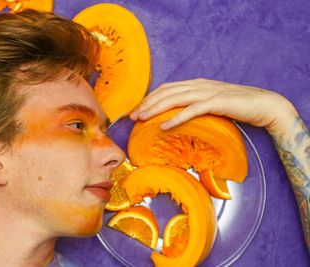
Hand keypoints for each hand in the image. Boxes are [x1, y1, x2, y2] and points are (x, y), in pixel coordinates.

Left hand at [129, 78, 297, 134]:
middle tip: (131, 117)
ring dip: (155, 109)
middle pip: (165, 92)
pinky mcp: (217, 102)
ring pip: (174, 99)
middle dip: (146, 103)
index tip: (136, 110)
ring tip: (141, 119)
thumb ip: (194, 105)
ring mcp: (207, 92)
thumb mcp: (210, 103)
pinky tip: (163, 127)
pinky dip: (176, 118)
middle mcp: (198, 85)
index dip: (149, 98)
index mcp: (195, 84)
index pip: (166, 89)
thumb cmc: (235, 106)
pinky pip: (192, 110)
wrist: (263, 104)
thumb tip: (176, 116)